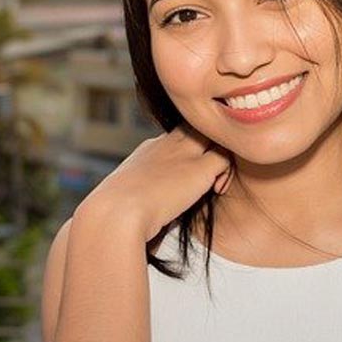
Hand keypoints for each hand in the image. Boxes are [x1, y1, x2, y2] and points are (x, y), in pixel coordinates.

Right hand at [78, 124, 232, 241]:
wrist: (116, 211)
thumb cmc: (115, 212)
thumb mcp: (124, 195)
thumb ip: (138, 193)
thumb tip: (143, 208)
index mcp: (149, 150)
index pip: (178, 138)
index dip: (189, 150)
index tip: (188, 176)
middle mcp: (168, 145)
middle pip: (198, 129)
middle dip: (209, 144)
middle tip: (212, 172)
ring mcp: (184, 154)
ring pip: (215, 138)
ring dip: (221, 158)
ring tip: (215, 184)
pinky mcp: (199, 169)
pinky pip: (225, 159)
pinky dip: (226, 173)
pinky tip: (217, 190)